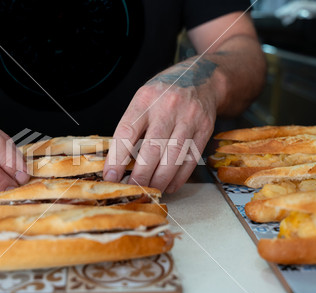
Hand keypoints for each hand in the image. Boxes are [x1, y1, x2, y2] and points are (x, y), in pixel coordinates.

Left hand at [103, 61, 217, 192]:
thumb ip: (132, 128)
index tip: (110, 176)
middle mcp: (168, 108)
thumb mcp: (143, 101)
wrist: (203, 79)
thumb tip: (117, 163)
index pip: (127, 133)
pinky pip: (190, 159)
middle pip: (152, 149)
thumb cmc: (165, 94)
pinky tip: (168, 185)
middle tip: (132, 189)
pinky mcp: (205, 129)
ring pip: (173, 157)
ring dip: (159, 180)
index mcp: (145, 99)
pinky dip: (178, 177)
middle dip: (140, 175)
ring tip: (149, 190)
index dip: (117, 158)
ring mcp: (189, 118)